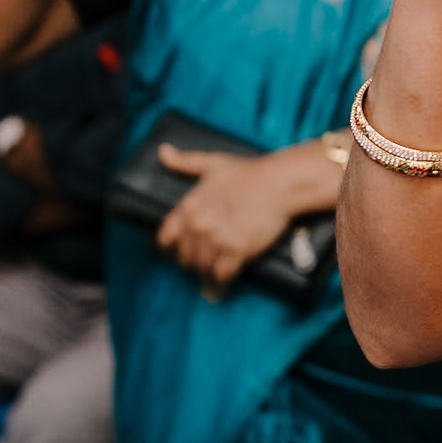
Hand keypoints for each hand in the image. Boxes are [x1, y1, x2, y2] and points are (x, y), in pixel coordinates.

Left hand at [154, 144, 329, 289]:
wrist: (279, 184)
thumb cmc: (248, 172)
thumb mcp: (213, 164)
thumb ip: (185, 161)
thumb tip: (162, 152)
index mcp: (189, 207)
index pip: (164, 238)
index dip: (167, 248)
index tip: (172, 253)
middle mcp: (198, 226)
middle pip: (185, 257)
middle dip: (192, 262)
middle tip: (200, 264)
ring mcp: (217, 240)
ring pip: (202, 268)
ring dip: (206, 275)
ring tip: (209, 280)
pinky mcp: (237, 251)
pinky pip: (221, 276)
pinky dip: (220, 285)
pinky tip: (220, 290)